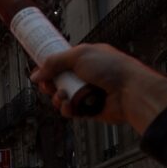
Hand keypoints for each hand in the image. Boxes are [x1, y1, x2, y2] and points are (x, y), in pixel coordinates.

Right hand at [33, 44, 166, 130]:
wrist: (130, 90)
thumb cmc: (112, 69)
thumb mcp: (79, 55)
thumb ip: (54, 63)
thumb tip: (36, 75)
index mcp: (85, 59)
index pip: (61, 63)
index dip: (49, 68)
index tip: (39, 72)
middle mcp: (85, 75)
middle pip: (58, 81)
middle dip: (49, 84)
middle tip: (48, 85)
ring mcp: (87, 92)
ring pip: (61, 97)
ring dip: (57, 97)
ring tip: (63, 95)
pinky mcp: (88, 109)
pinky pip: (70, 111)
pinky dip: (66, 109)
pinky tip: (69, 106)